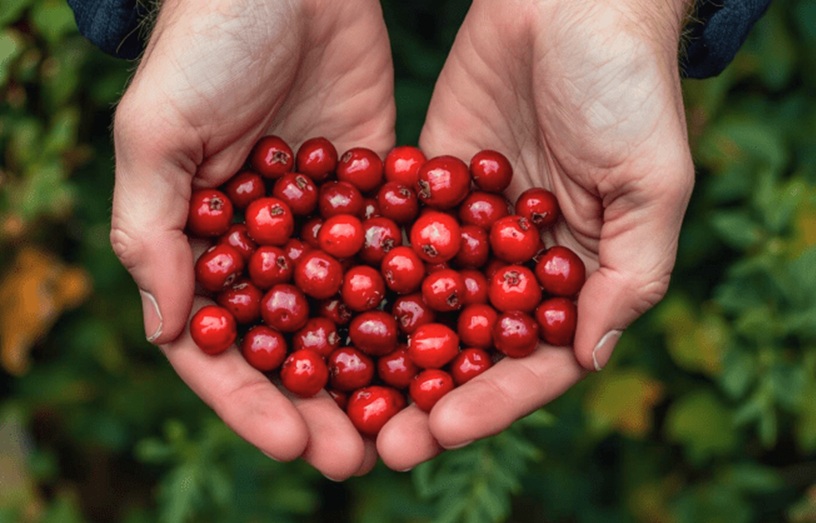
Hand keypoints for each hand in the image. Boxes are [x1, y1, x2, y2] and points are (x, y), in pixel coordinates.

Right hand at [109, 0, 394, 479]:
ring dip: (378, 371)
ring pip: (350, 314)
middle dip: (322, 403)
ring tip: (413, 421)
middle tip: (361, 456)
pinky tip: (451, 342)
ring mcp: (324, 223)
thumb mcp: (159, 131)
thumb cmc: (206, 44)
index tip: (291, 443)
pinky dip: (419, 301)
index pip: (217, 345)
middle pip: (291, 345)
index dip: (250, 400)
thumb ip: (152, 229)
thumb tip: (166, 329)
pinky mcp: (377, 192)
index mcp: (200, 243)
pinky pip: (397, 256)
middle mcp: (264, 244)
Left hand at [377, 0, 694, 469]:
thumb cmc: (627, 86)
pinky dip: (360, 275)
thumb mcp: (651, 180)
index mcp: (579, 276)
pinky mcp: (426, 189)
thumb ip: (632, 272)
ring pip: (421, 304)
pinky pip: (392, 239)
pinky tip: (316, 309)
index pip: (533, 360)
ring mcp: (468, 229)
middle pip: (467, 348)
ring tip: (332, 394)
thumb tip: (589, 357)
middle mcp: (518, 264)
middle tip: (374, 440)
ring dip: (380, 352)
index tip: (438, 429)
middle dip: (423, 395)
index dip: (489, 401)